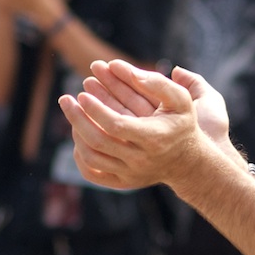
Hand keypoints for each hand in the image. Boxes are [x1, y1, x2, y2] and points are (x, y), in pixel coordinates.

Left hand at [59, 59, 228, 190]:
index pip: (115, 124)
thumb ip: (158, 82)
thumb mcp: (181, 99)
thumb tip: (130, 71)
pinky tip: (79, 137)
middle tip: (66, 99)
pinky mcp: (123, 183)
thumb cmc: (182, 125)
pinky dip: (80, 156)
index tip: (82, 93)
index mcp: (153, 137)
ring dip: (77, 133)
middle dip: (77, 118)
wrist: (189, 163)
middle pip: (98, 141)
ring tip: (73, 115)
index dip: (95, 109)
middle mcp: (141, 160)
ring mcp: (130, 174)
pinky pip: (92, 173)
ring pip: (92, 157)